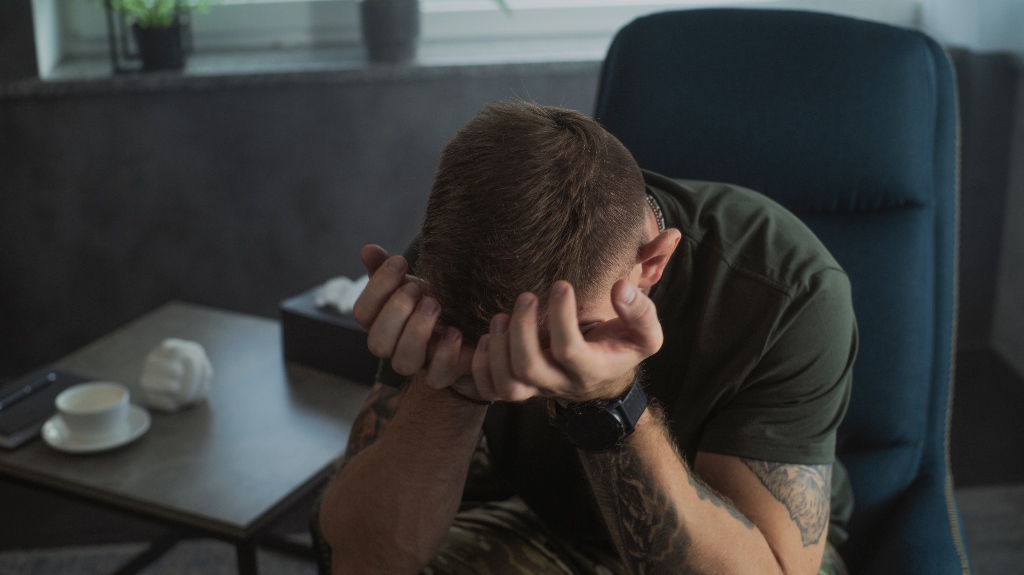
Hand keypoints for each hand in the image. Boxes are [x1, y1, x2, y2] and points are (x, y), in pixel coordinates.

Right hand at [351, 244, 478, 396]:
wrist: (468, 320)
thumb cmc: (432, 298)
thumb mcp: (411, 280)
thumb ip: (387, 267)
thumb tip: (368, 250)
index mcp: (380, 322)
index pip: (362, 313)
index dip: (377, 287)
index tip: (401, 261)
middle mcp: (394, 347)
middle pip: (377, 344)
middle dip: (397, 311)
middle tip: (419, 289)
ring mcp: (418, 363)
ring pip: (403, 363)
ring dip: (418, 331)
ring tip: (436, 304)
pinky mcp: (443, 373)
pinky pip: (437, 377)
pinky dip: (445, 353)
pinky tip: (455, 330)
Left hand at [470, 280, 662, 402]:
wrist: (605, 375)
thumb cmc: (622, 345)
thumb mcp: (646, 333)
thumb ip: (641, 311)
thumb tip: (620, 288)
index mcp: (592, 369)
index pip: (568, 349)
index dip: (561, 316)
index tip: (561, 285)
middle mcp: (561, 383)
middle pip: (529, 367)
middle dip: (521, 329)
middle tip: (526, 297)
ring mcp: (538, 388)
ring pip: (507, 383)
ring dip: (498, 346)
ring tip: (502, 316)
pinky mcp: (521, 386)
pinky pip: (491, 390)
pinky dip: (482, 365)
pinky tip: (488, 336)